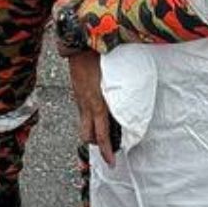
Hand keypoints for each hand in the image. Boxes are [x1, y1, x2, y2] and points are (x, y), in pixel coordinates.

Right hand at [68, 49, 114, 165]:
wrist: (80, 44)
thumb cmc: (100, 58)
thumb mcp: (114, 78)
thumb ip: (122, 92)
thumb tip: (130, 105)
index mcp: (97, 104)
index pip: (101, 134)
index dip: (106, 151)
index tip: (111, 162)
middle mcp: (85, 105)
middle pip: (87, 135)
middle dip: (96, 144)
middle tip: (108, 147)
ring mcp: (79, 100)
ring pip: (84, 124)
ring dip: (93, 130)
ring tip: (104, 129)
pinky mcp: (77, 94)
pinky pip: (83, 112)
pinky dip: (91, 117)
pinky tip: (99, 110)